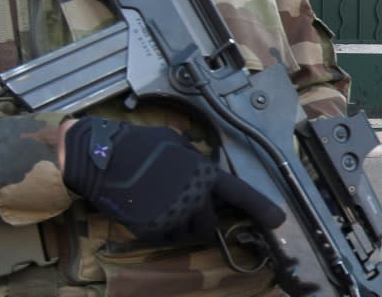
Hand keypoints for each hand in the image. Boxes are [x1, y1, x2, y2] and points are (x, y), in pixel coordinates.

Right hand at [61, 116, 285, 239]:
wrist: (102, 158)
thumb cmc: (139, 144)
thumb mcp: (176, 143)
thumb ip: (194, 159)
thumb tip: (200, 167)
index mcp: (203, 173)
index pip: (239, 193)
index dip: (261, 207)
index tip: (278, 220)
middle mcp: (194, 197)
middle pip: (210, 223)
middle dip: (201, 218)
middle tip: (183, 204)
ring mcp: (173, 215)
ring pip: (189, 233)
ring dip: (181, 225)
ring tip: (161, 203)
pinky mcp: (153, 229)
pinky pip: (166, 237)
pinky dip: (160, 228)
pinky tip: (147, 209)